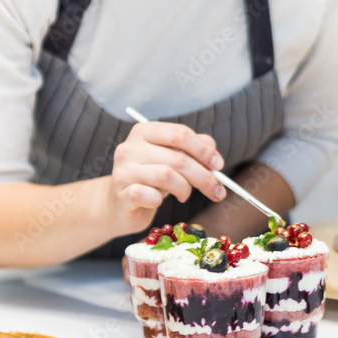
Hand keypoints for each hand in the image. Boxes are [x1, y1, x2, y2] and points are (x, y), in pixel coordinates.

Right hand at [106, 122, 225, 237]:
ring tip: (186, 195)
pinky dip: (161, 200)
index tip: (219, 166)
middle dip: (204, 176)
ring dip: (185, 189)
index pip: (180, 134)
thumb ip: (194, 151)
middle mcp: (130, 147)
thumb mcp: (172, 160)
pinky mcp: (121, 194)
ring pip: (167, 175)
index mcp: (144, 132)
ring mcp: (123, 170)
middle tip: (218, 191)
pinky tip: (159, 201)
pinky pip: (150, 196)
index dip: (204, 150)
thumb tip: (214, 156)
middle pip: (178, 158)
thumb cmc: (151, 179)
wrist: (118, 205)